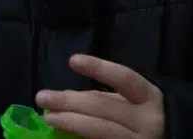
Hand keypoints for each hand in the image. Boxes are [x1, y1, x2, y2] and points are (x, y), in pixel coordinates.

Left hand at [36, 54, 164, 138]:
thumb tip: (69, 97)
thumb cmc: (148, 119)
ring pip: (100, 131)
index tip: (72, 60)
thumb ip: (108, 98)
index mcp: (149, 98)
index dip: (99, 68)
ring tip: (48, 116)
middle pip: (104, 107)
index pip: (124, 78)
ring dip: (70, 122)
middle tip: (42, 96)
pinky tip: (63, 136)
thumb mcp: (136, 102)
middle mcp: (146, 121)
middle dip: (70, 101)